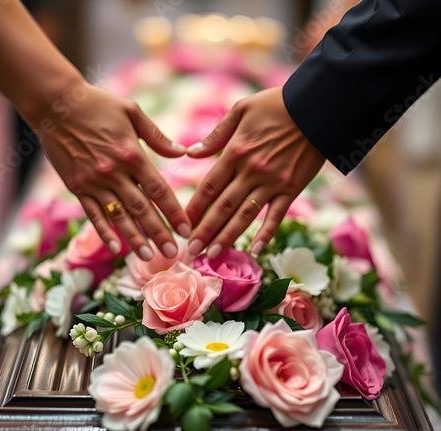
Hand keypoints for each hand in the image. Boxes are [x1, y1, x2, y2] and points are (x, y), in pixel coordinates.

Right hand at [24, 80, 190, 260]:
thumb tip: (183, 152)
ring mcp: (93, 182)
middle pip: (141, 209)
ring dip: (134, 239)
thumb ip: (157, 136)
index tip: (186, 230)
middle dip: (158, 233)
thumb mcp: (132, 111)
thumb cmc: (97, 105)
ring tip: (148, 257)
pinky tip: (115, 249)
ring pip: (118, 216)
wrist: (55, 104)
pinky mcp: (77, 187)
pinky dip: (104, 232)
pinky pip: (92, 214)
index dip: (174, 212)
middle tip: (172, 253)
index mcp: (132, 154)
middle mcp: (113, 172)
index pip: (158, 190)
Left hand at [186, 87, 324, 258]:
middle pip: (223, 206)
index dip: (194, 208)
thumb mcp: (241, 109)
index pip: (209, 186)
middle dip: (205, 230)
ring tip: (213, 255)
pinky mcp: (292, 188)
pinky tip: (255, 250)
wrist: (319, 105)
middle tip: (192, 250)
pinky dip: (266, 233)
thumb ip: (215, 135)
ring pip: (245, 215)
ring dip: (228, 236)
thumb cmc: (277, 105)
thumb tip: (190, 153)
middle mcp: (251, 171)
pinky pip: (277, 215)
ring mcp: (272, 182)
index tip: (182, 224)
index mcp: (235, 152)